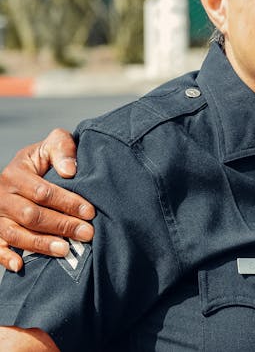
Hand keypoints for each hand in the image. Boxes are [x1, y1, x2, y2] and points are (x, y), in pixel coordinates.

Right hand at [0, 129, 94, 271]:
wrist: (26, 169)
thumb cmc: (46, 159)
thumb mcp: (53, 145)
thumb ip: (63, 149)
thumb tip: (70, 171)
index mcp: (16, 174)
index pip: (42, 192)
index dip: (67, 202)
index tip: (90, 212)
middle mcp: (2, 196)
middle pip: (31, 215)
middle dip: (61, 225)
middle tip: (86, 234)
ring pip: (14, 233)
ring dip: (40, 243)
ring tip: (65, 250)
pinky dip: (5, 258)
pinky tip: (20, 265)